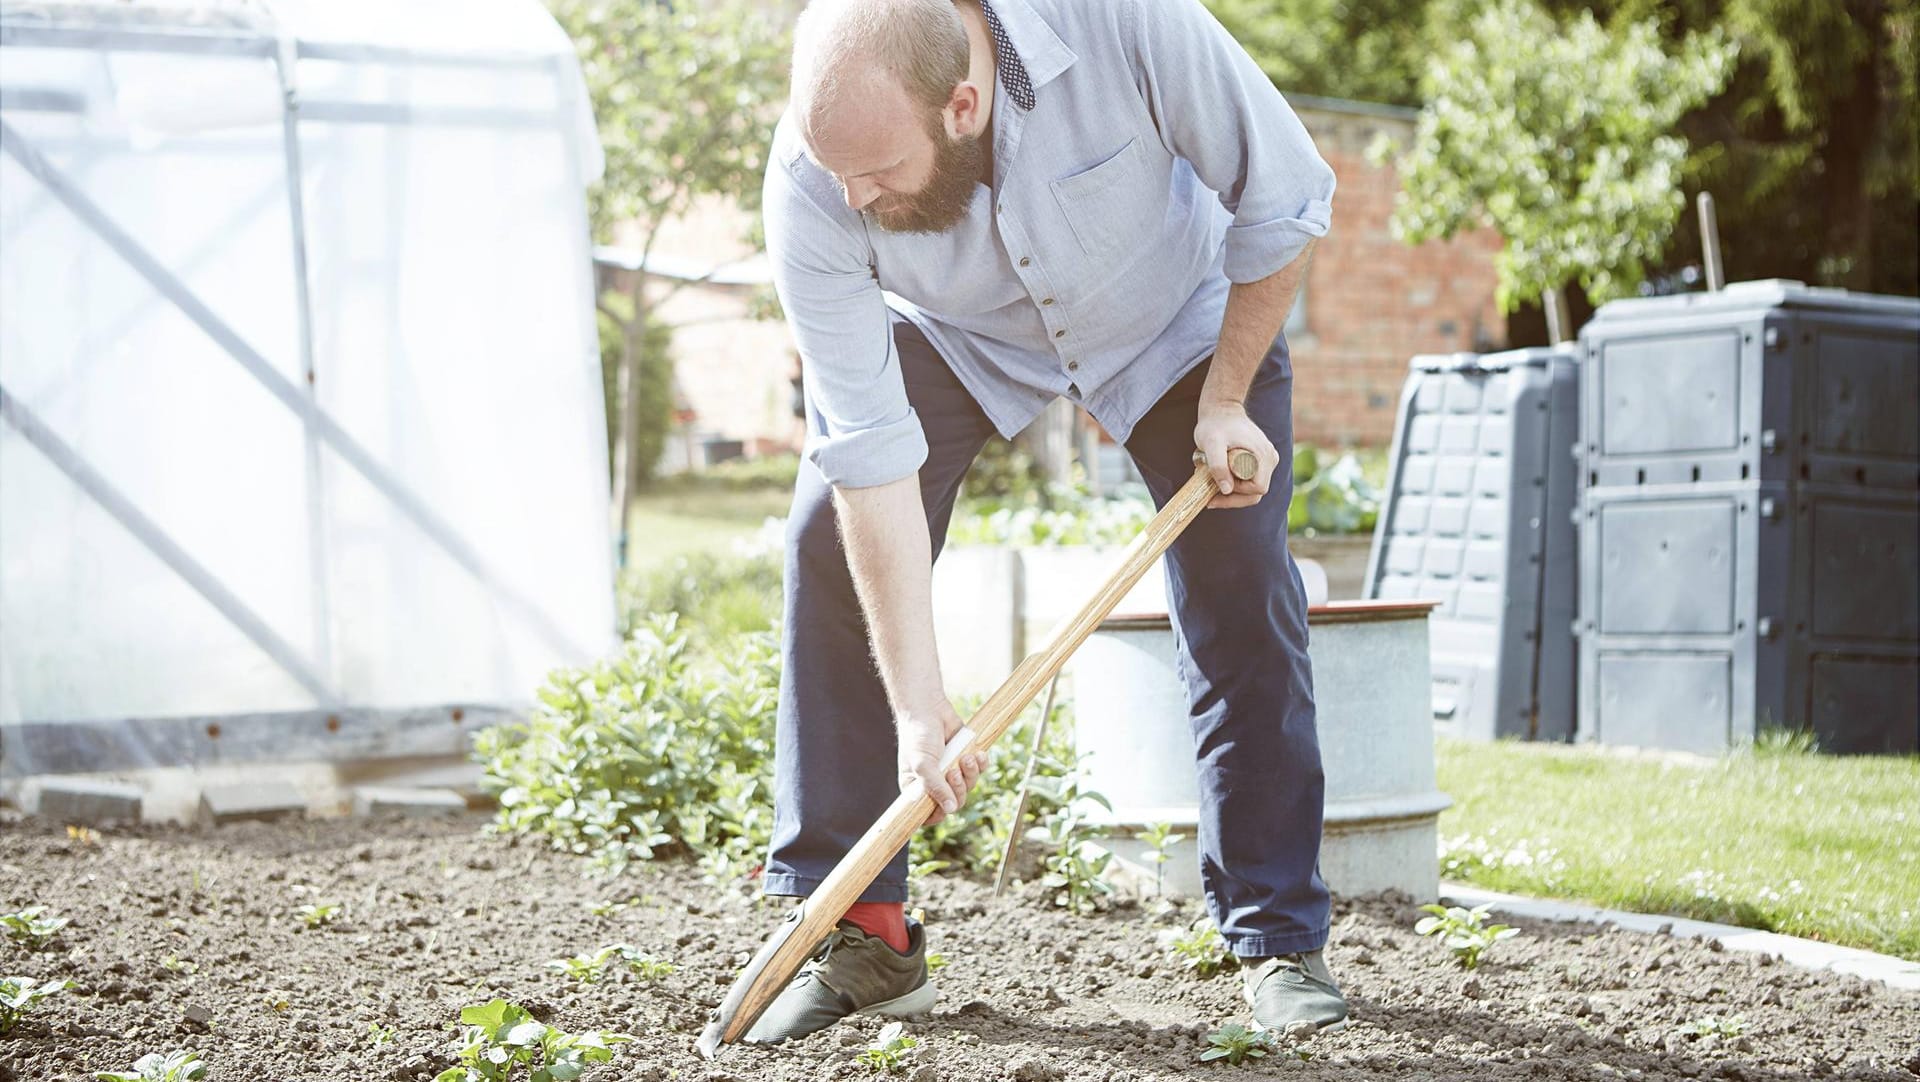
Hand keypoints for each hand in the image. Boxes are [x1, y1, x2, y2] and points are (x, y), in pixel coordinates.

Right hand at [896, 700, 986, 825]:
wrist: (930, 707)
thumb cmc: (919, 735)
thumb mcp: (923, 763)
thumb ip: (935, 787)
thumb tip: (950, 809)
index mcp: (917, 788)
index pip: (930, 814)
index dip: (940, 812)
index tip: (947, 804)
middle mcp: (934, 782)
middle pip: (955, 801)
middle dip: (959, 788)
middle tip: (954, 772)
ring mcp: (950, 770)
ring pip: (969, 786)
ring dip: (970, 773)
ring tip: (966, 757)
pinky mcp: (964, 758)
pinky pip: (979, 770)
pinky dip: (981, 764)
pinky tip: (978, 753)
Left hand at [1193, 399, 1279, 509]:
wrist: (1221, 409)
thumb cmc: (1215, 424)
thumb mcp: (1211, 443)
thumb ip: (1218, 465)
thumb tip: (1227, 490)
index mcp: (1264, 456)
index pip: (1258, 489)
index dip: (1237, 494)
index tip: (1217, 488)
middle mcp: (1270, 459)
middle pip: (1256, 493)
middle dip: (1233, 498)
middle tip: (1210, 497)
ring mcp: (1267, 460)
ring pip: (1253, 489)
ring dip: (1233, 492)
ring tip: (1212, 485)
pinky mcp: (1260, 460)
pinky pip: (1251, 480)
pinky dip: (1235, 484)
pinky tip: (1219, 480)